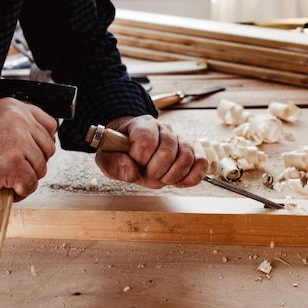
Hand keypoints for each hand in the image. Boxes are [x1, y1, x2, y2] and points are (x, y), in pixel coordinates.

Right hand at [0, 98, 57, 200]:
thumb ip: (16, 126)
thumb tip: (38, 143)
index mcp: (15, 108)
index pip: (50, 125)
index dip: (43, 144)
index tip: (32, 153)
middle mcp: (19, 122)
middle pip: (48, 149)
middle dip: (34, 163)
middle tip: (15, 169)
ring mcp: (17, 143)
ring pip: (40, 169)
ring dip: (25, 179)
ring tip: (6, 179)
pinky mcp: (13, 165)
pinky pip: (30, 185)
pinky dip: (19, 192)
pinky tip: (3, 187)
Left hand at [94, 115, 208, 188]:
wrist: (130, 147)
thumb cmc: (119, 151)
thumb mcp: (106, 157)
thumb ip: (114, 164)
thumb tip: (131, 171)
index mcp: (142, 125)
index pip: (146, 140)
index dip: (140, 158)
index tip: (133, 163)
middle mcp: (164, 129)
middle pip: (168, 151)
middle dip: (154, 171)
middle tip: (145, 174)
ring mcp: (179, 140)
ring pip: (187, 156)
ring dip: (172, 175)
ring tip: (159, 178)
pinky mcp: (189, 153)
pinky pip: (201, 163)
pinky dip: (193, 176)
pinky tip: (179, 182)